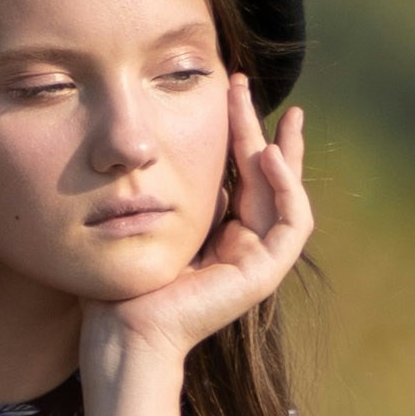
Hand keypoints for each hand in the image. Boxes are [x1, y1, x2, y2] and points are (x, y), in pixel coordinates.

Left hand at [77, 80, 310, 399]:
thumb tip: (182, 154)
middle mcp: (243, 249)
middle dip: (261, 130)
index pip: (241, 177)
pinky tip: (272, 156)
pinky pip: (292, 224)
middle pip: (266, 179)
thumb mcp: (152, 219)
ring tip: (279, 116)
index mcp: (219, 239)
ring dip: (284, 153)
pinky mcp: (262, 275)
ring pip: (286, 197)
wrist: (124, 329)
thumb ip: (176, 192)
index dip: (240, 133)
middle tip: (250, 86)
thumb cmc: (123, 284)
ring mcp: (256, 263)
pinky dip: (288, 188)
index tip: (230, 89)